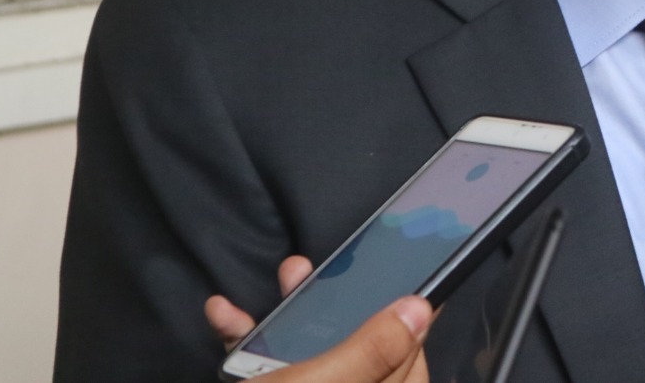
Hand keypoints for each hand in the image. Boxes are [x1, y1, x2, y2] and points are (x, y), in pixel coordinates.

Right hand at [204, 256, 432, 382]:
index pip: (410, 367)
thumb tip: (421, 310)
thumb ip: (372, 351)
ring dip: (291, 314)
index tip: (393, 279)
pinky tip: (224, 316)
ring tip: (285, 277)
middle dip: (340, 305)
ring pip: (310, 359)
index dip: (404, 323)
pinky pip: (267, 373)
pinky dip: (247, 344)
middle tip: (330, 271)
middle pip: (358, 356)